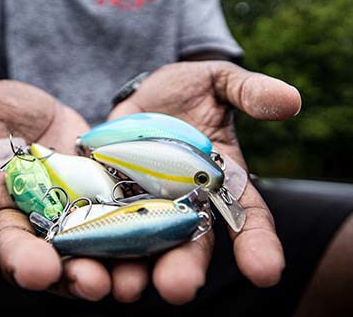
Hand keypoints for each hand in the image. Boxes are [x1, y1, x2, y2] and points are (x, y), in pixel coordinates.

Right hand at [0, 80, 119, 300]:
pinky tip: (133, 263)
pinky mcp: (92, 211)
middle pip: (14, 249)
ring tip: (98, 284)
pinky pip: (102, 236)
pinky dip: (115, 252)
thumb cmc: (2, 106)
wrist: (49, 110)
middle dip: (25, 264)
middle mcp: (13, 217)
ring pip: (62, 254)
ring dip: (78, 273)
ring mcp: (55, 219)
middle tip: (40, 273)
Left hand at [107, 60, 301, 303]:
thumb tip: (289, 99)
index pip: (246, 215)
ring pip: (144, 242)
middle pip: (190, 241)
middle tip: (177, 288)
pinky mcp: (110, 193)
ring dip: (136, 268)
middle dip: (185, 266)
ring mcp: (145, 201)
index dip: (257, 242)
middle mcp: (185, 201)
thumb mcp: (219, 82)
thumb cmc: (189, 89)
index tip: (264, 270)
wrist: (144, 93)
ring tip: (124, 287)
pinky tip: (81, 255)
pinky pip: (103, 219)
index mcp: (220, 180)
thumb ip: (249, 92)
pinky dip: (94, 239)